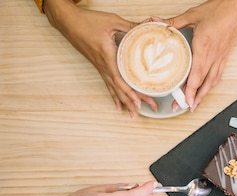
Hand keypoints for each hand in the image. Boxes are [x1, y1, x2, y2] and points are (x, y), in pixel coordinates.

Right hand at [44, 0, 157, 117]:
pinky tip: (118, 105)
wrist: (67, 20)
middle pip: (120, 88)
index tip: (141, 102)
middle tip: (150, 109)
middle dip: (135, 100)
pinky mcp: (98, 65)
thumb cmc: (87, 20)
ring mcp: (100, 67)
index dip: (130, 92)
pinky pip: (108, 84)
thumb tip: (148, 25)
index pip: (120, 80)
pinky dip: (114, 95)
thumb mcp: (112, 20)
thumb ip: (131, 26)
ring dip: (125, 102)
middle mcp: (103, 66)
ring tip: (134, 115)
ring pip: (114, 89)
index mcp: (108, 56)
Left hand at [162, 0, 236, 110]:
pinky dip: (211, 85)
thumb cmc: (219, 10)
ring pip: (212, 81)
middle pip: (203, 83)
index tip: (185, 101)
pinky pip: (218, 74)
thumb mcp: (193, 15)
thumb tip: (156, 23)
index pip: (196, 75)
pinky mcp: (225, 56)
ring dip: (204, 95)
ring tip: (195, 104)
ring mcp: (221, 57)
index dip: (191, 91)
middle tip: (184, 108)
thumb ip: (174, 22)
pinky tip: (207, 89)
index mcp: (204, 47)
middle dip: (194, 98)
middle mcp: (214, 56)